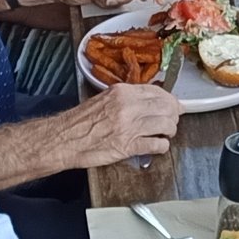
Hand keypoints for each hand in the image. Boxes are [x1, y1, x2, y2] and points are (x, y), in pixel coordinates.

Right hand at [65, 82, 182, 166]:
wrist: (64, 139)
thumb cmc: (81, 121)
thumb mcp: (105, 99)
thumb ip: (128, 98)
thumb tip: (150, 101)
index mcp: (123, 92)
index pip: (158, 92)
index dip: (171, 100)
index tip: (175, 105)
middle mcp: (128, 106)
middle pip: (166, 107)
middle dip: (174, 115)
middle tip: (173, 121)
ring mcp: (129, 126)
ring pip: (166, 125)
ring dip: (170, 131)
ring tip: (165, 134)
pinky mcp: (128, 146)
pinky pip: (157, 145)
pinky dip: (162, 146)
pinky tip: (158, 145)